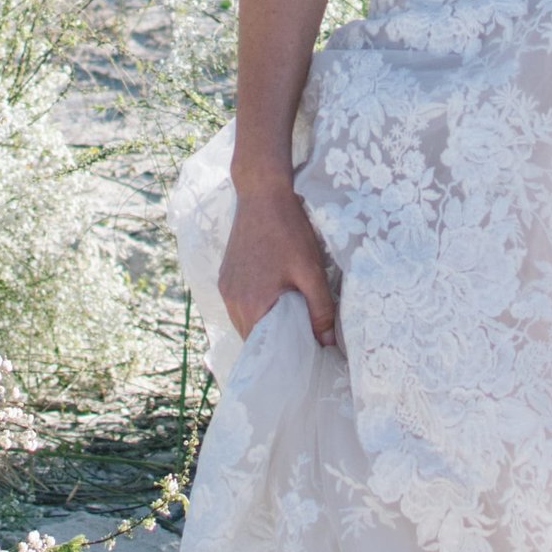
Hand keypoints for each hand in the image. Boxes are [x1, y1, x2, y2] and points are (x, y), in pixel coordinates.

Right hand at [218, 179, 339, 346]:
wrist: (262, 195)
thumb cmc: (288, 232)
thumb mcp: (311, 272)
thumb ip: (320, 310)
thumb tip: (327, 344)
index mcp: (251, 305)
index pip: (264, 350)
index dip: (283, 357)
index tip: (304, 356)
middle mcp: (232, 300)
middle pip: (252, 338)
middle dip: (274, 343)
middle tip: (301, 342)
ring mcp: (225, 287)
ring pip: (243, 321)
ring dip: (263, 326)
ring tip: (289, 324)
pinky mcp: (224, 275)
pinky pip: (237, 305)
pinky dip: (253, 309)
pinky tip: (273, 302)